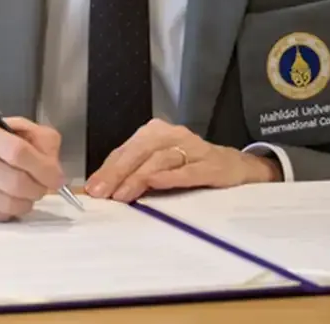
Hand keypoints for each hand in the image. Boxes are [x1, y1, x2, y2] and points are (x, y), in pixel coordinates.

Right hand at [0, 113, 65, 220]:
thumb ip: (33, 136)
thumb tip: (53, 164)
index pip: (16, 151)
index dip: (43, 167)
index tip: (57, 176)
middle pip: (14, 181)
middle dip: (39, 188)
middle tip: (44, 187)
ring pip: (7, 203)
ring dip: (27, 202)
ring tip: (26, 193)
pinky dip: (10, 209)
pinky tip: (6, 198)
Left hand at [83, 120, 279, 202]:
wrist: (238, 167)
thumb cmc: (191, 167)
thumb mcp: (159, 166)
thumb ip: (132, 174)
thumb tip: (99, 190)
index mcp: (154, 134)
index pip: (125, 150)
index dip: (107, 169)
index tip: (92, 189)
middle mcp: (172, 135)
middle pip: (139, 152)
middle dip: (117, 173)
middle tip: (102, 194)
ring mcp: (194, 148)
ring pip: (160, 159)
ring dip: (138, 178)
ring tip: (122, 195)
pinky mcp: (212, 164)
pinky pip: (188, 169)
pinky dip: (171, 176)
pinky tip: (156, 183)